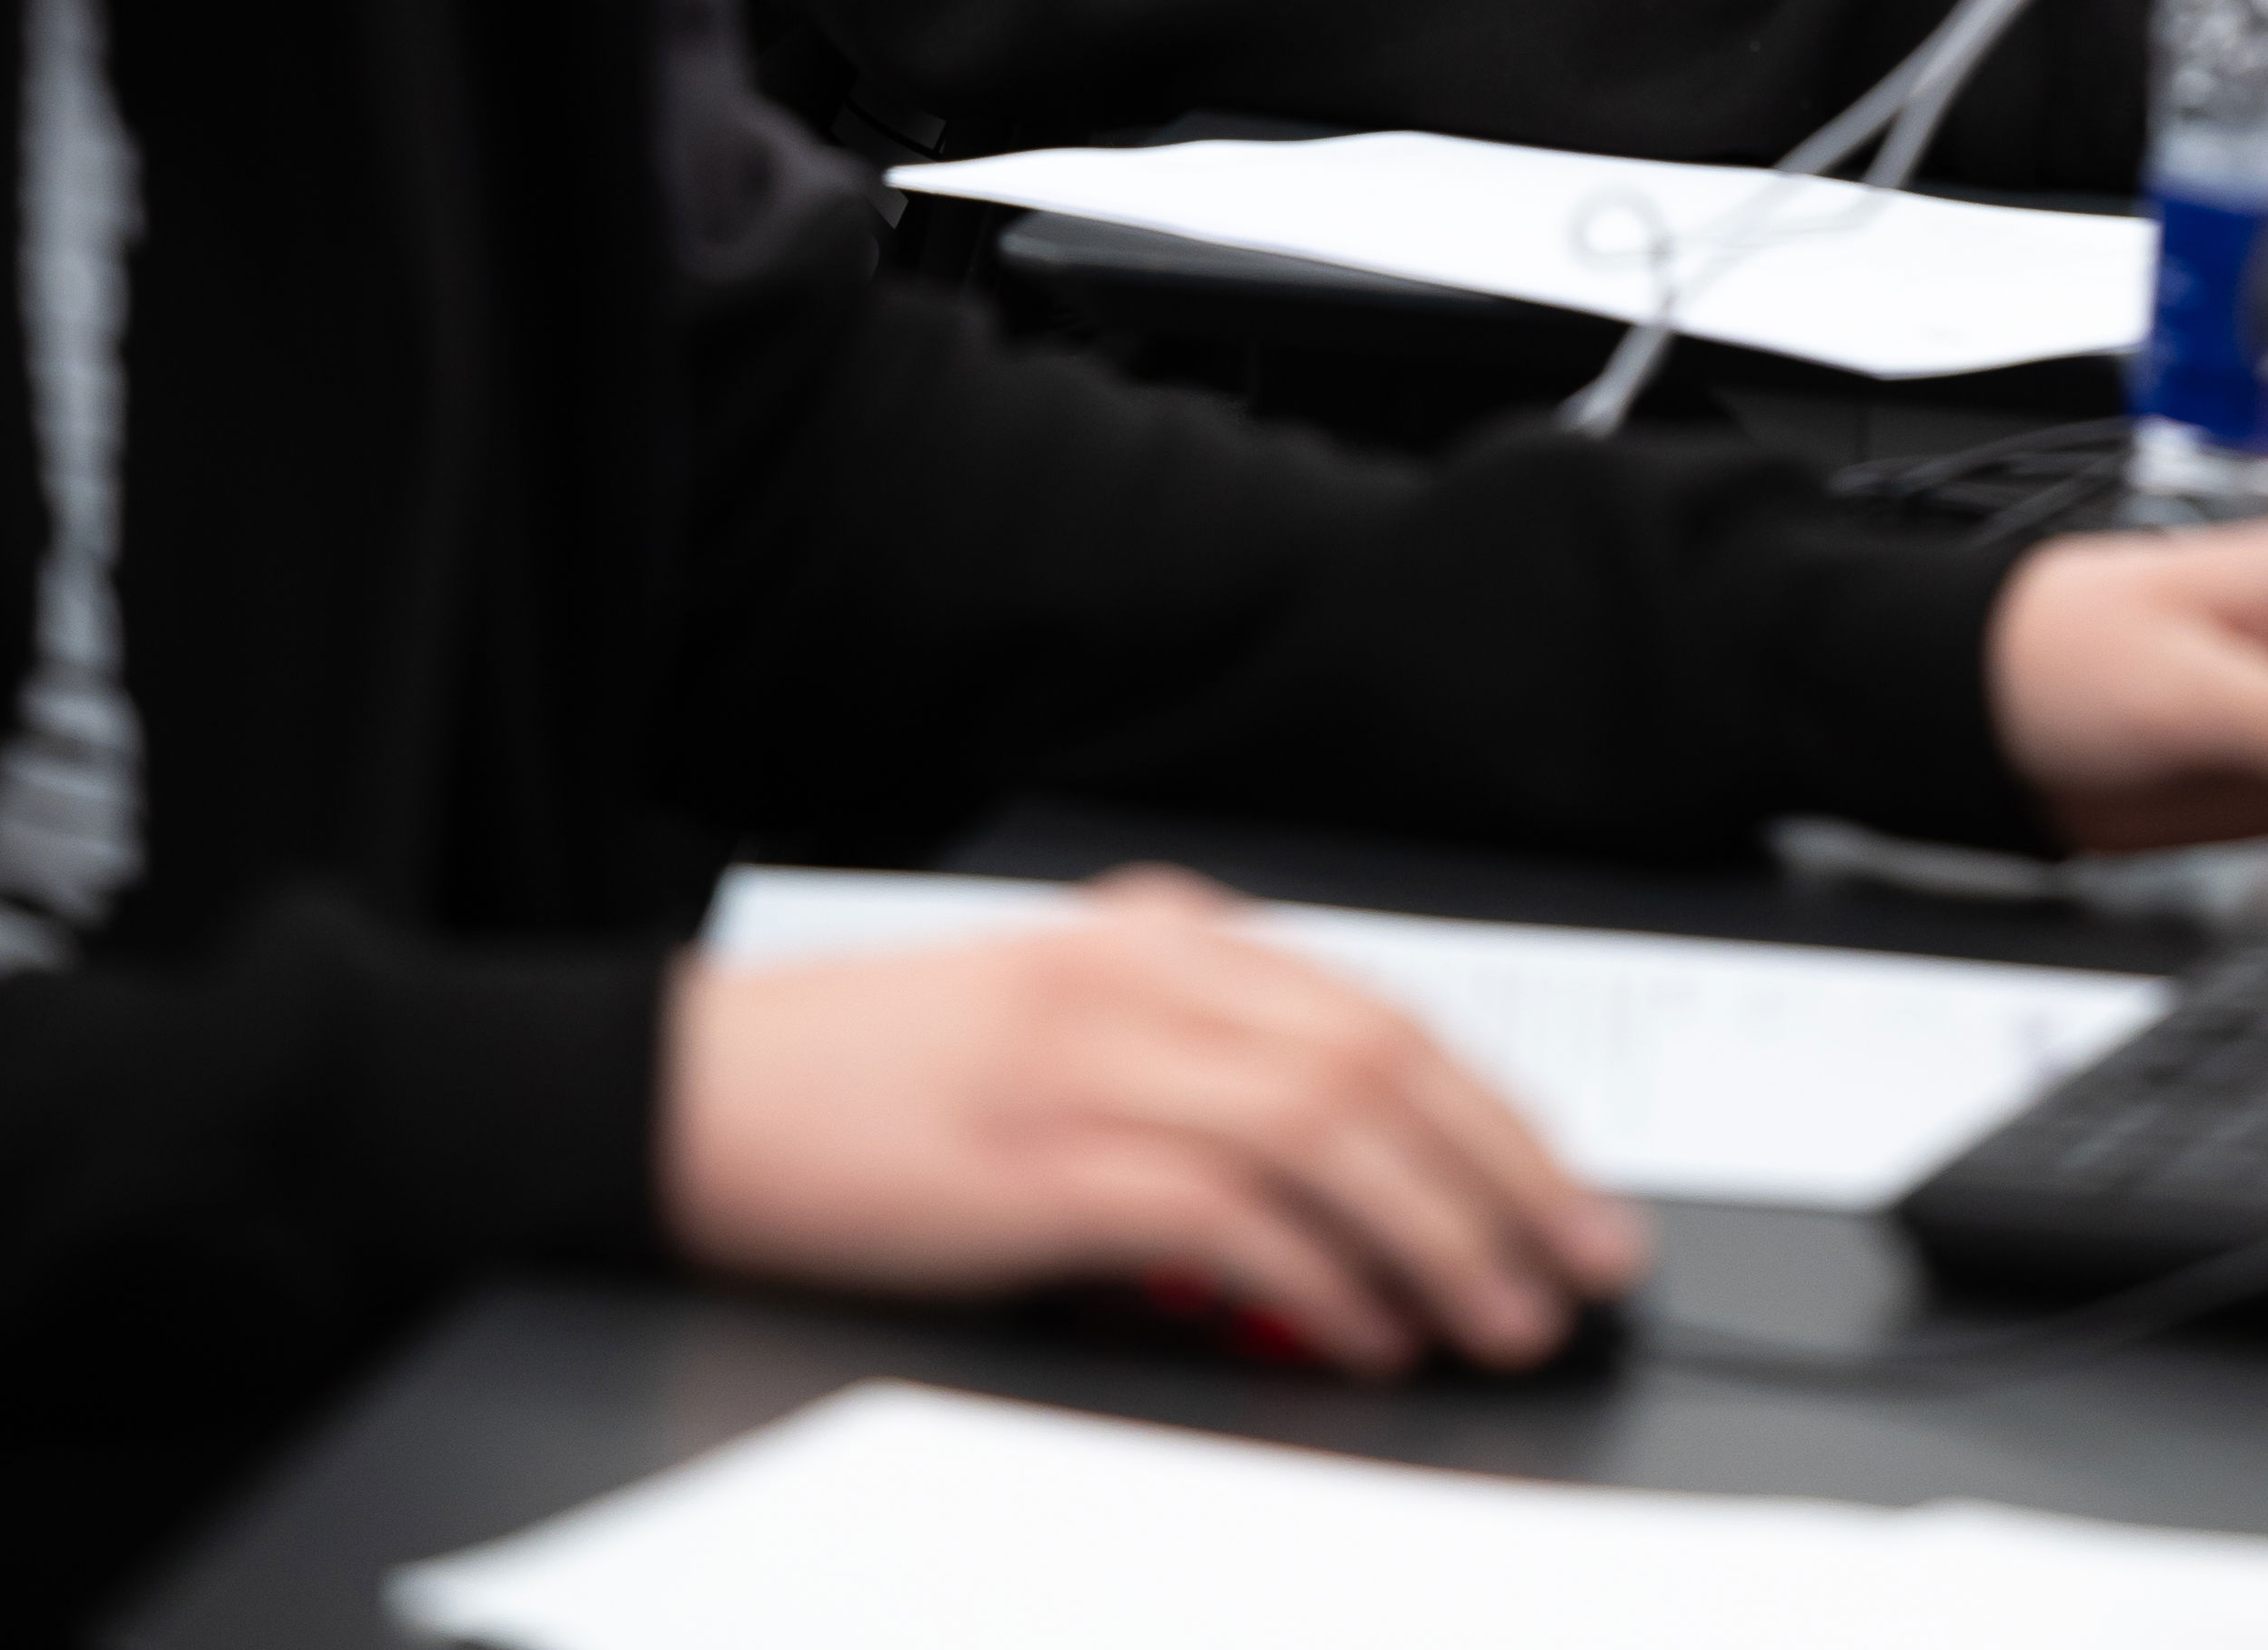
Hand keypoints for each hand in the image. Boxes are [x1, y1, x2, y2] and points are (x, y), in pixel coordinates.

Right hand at [656, 871, 1642, 1373]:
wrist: (679, 1088)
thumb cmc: (854, 1079)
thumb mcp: (1038, 1023)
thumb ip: (1169, 1047)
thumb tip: (1316, 1149)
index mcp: (1145, 940)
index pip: (1369, 1006)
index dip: (1490, 1102)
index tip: (1567, 1187)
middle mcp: (1133, 981)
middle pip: (1376, 1058)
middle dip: (1507, 1166)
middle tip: (1587, 1260)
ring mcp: (1083, 1064)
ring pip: (1324, 1127)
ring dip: (1439, 1228)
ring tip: (1505, 1313)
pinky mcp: (1031, 1163)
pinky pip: (1218, 1212)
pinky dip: (1314, 1273)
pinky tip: (1367, 1327)